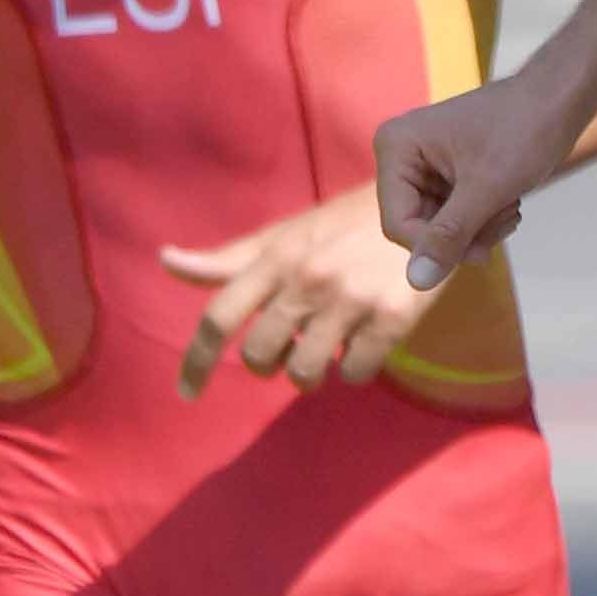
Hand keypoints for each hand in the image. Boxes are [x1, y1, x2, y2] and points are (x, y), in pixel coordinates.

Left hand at [163, 181, 493, 398]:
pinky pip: (356, 373)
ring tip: (329, 348)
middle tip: (290, 349)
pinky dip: (356, 368)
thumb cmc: (348, 224)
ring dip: (311, 372)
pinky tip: (366, 342)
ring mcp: (354, 299)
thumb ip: (229, 259)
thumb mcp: (289, 235)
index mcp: (280, 256)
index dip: (196, 360)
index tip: (187, 393)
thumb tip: (165, 261)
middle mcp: (311, 278)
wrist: (431, 202)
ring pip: (305, 373)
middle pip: (260, 355)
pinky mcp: (394, 317)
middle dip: (269, 363)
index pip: (219, 316)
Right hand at [373, 68, 583, 291]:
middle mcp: (402, 155)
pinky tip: (509, 203)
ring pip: (440, 228)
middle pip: (419, 228)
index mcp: (396, 147)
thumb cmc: (527, 128)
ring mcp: (425, 165)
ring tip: (510, 207)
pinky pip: (454, 218)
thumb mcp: (487, 188)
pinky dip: (483, 220)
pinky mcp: (447, 174)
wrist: (562, 97)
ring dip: (479, 229)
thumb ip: (449, 235)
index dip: (437, 246)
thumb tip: (416, 282)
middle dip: (464, 233)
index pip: (398, 223)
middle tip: (505, 218)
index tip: (482, 249)